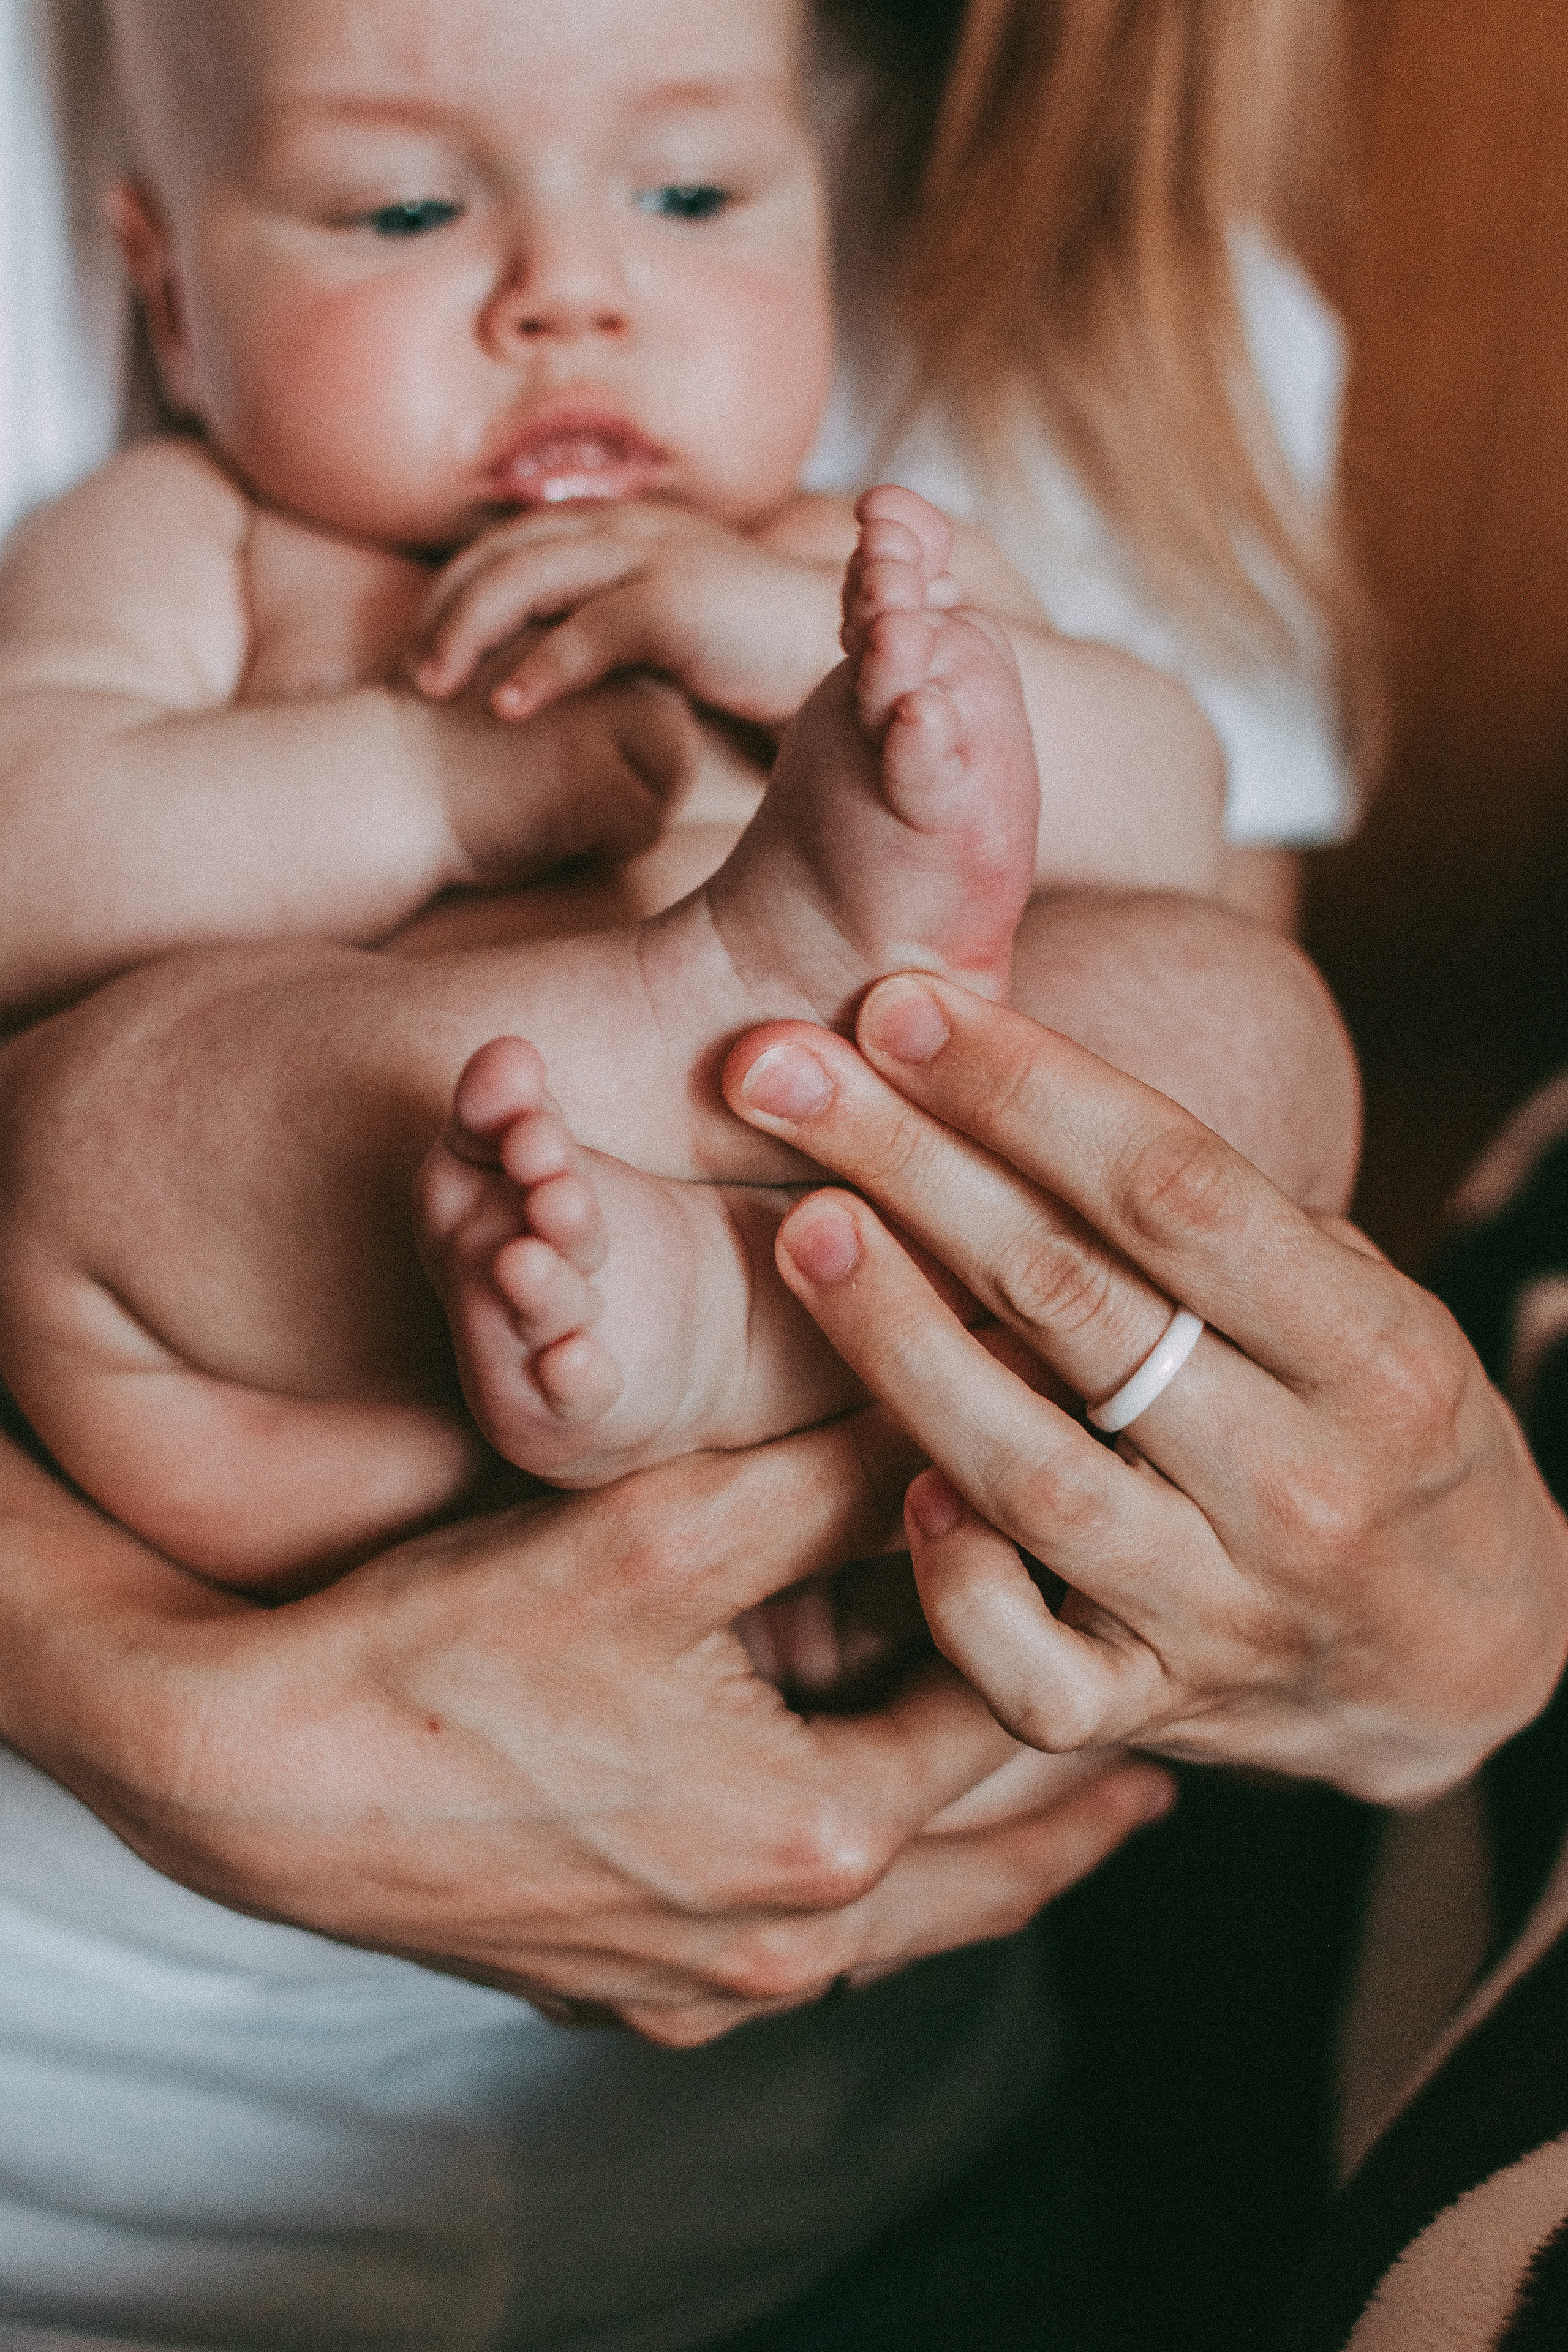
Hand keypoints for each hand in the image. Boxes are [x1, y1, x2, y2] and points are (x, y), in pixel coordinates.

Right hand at [0, 1414, 1171, 2046]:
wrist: (261, 1774)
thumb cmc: (453, 1648)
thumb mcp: (665, 1531)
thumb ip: (828, 1474)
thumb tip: (955, 1405)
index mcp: (818, 1832)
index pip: (1003, 1727)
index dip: (1065, 1642)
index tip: (1126, 1598)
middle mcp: (777, 1943)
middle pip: (984, 1865)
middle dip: (1076, 1800)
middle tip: (1168, 1768)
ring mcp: (698, 1987)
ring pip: (897, 1927)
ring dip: (982, 1865)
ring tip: (1059, 1822)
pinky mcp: (624, 1993)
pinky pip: (788, 1957)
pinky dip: (857, 1903)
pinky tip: (859, 1865)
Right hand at [406, 655, 698, 886]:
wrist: (382, 787)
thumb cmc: (458, 751)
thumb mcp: (535, 690)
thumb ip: (599, 689)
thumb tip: (677, 726)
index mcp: (588, 630)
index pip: (664, 713)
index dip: (622, 758)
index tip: (551, 754)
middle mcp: (602, 662)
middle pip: (679, 753)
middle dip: (634, 787)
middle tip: (549, 784)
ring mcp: (598, 715)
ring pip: (667, 791)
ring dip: (622, 816)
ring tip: (545, 800)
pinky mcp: (591, 773)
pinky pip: (642, 832)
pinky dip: (605, 850)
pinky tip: (542, 828)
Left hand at [410, 500, 844, 732]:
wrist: (845, 647)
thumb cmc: (758, 650)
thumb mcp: (669, 624)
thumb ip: (610, 623)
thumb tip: (552, 662)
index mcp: (619, 527)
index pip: (506, 543)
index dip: (452, 592)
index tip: (421, 652)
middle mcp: (625, 526)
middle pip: (499, 555)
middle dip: (441, 613)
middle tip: (407, 679)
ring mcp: (651, 556)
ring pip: (524, 580)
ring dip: (467, 634)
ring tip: (431, 690)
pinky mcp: (678, 601)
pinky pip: (588, 630)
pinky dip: (540, 668)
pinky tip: (506, 709)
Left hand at [723, 977, 1567, 1804]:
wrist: (1474, 1660)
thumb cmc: (1380, 1432)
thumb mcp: (1366, 1306)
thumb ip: (1222, 1226)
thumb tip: (1011, 1078)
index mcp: (1377, 1355)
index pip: (1176, 1190)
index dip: (1025, 1087)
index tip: (898, 1005)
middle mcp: (1305, 1483)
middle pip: (1074, 1299)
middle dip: (913, 1164)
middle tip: (778, 1070)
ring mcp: (1226, 1611)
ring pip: (1030, 1472)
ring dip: (899, 1340)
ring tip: (801, 1231)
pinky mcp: (1154, 1711)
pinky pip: (1029, 1672)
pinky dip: (955, 1582)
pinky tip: (897, 1485)